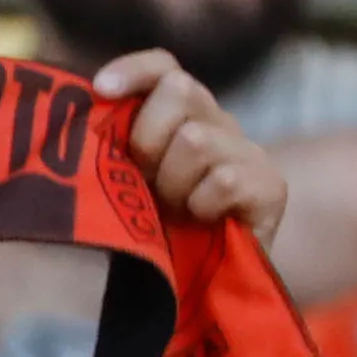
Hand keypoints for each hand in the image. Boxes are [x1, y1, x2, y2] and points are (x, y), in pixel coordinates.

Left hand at [93, 49, 284, 262]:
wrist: (198, 289)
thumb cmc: (155, 234)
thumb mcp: (125, 184)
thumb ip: (112, 146)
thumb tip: (85, 109)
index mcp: (181, 117)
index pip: (164, 67)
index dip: (134, 70)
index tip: (100, 90)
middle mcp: (218, 123)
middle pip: (180, 90)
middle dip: (147, 138)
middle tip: (146, 180)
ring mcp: (249, 152)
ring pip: (196, 139)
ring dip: (172, 184)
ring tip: (174, 210)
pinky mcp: (271, 186)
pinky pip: (223, 180)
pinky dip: (201, 207)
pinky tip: (203, 222)